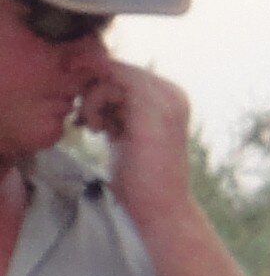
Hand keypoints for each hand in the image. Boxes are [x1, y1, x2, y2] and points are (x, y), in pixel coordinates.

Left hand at [79, 61, 198, 231]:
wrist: (160, 208)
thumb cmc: (140, 178)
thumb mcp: (126, 131)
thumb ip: (117, 107)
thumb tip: (88, 84)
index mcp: (172, 97)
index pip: (124, 71)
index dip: (98, 88)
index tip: (89, 118)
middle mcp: (174, 93)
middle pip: (115, 67)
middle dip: (92, 91)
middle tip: (88, 122)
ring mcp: (166, 99)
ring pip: (110, 72)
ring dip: (91, 98)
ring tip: (93, 127)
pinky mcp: (152, 108)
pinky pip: (110, 83)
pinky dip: (94, 102)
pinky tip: (97, 129)